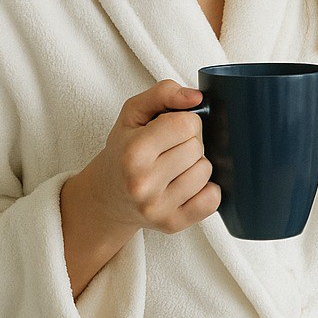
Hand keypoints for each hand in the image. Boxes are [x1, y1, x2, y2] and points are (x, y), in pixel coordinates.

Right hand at [64, 79, 220, 235]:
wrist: (105, 198)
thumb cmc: (123, 150)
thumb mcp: (133, 114)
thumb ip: (163, 93)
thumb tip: (197, 97)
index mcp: (133, 152)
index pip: (187, 124)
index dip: (185, 121)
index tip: (170, 129)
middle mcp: (143, 183)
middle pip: (198, 148)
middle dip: (189, 143)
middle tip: (169, 150)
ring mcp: (158, 207)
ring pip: (206, 172)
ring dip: (196, 166)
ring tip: (174, 168)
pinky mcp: (172, 224)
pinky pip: (212, 200)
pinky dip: (206, 190)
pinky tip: (186, 186)